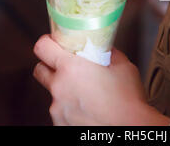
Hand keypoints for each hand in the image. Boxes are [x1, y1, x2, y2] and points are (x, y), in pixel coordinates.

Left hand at [33, 35, 169, 125]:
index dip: (47, 42)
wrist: (129, 128)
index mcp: (71, 68)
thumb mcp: (122, 65)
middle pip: (40, 69)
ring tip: (84, 92)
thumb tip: (104, 47)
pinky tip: (86, 108)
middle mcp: (59, 88)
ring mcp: (58, 108)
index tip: (53, 42)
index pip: (42, 47)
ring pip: (52, 92)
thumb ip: (108, 53)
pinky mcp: (60, 123)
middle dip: (50, 65)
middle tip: (65, 65)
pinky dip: (69, 107)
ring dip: (63, 89)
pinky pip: (60, 110)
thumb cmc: (127, 100)